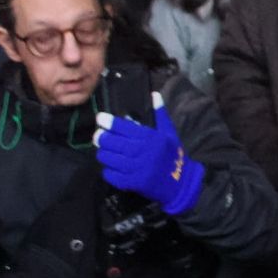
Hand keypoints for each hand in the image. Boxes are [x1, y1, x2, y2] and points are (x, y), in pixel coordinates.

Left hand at [94, 93, 205, 214]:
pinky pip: (110, 174)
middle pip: (113, 143)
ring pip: (109, 158)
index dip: (110, 123)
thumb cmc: (173, 155)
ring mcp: (136, 169)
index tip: (100, 118)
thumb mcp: (169, 133)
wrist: (180, 183)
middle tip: (97, 135)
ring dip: (103, 153)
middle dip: (102, 137)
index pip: (125, 128)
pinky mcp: (131, 183)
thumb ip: (160, 114)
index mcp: (152, 138)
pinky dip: (108, 170)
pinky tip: (111, 166)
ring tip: (104, 150)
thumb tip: (154, 94)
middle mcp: (142, 152)